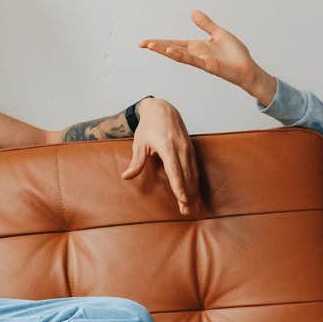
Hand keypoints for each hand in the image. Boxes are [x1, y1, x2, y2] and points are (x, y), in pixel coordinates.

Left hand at [121, 97, 197, 214]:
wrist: (163, 109)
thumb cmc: (149, 126)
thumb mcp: (139, 142)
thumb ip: (136, 161)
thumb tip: (126, 176)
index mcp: (167, 147)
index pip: (175, 170)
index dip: (179, 186)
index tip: (183, 199)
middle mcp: (181, 148)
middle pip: (186, 176)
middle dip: (188, 194)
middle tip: (186, 211)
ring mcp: (188, 149)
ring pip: (193, 174)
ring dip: (193, 191)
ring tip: (192, 207)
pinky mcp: (191, 150)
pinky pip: (195, 169)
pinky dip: (196, 183)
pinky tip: (195, 194)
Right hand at [140, 10, 276, 104]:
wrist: (247, 68)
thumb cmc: (235, 54)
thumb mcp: (218, 33)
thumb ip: (205, 24)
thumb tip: (193, 12)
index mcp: (197, 47)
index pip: (174, 44)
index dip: (160, 42)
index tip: (146, 42)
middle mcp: (196, 54)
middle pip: (172, 49)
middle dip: (156, 47)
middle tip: (141, 44)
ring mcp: (200, 60)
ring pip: (178, 54)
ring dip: (164, 50)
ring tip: (150, 46)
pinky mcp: (208, 65)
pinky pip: (191, 59)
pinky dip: (180, 55)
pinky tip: (170, 51)